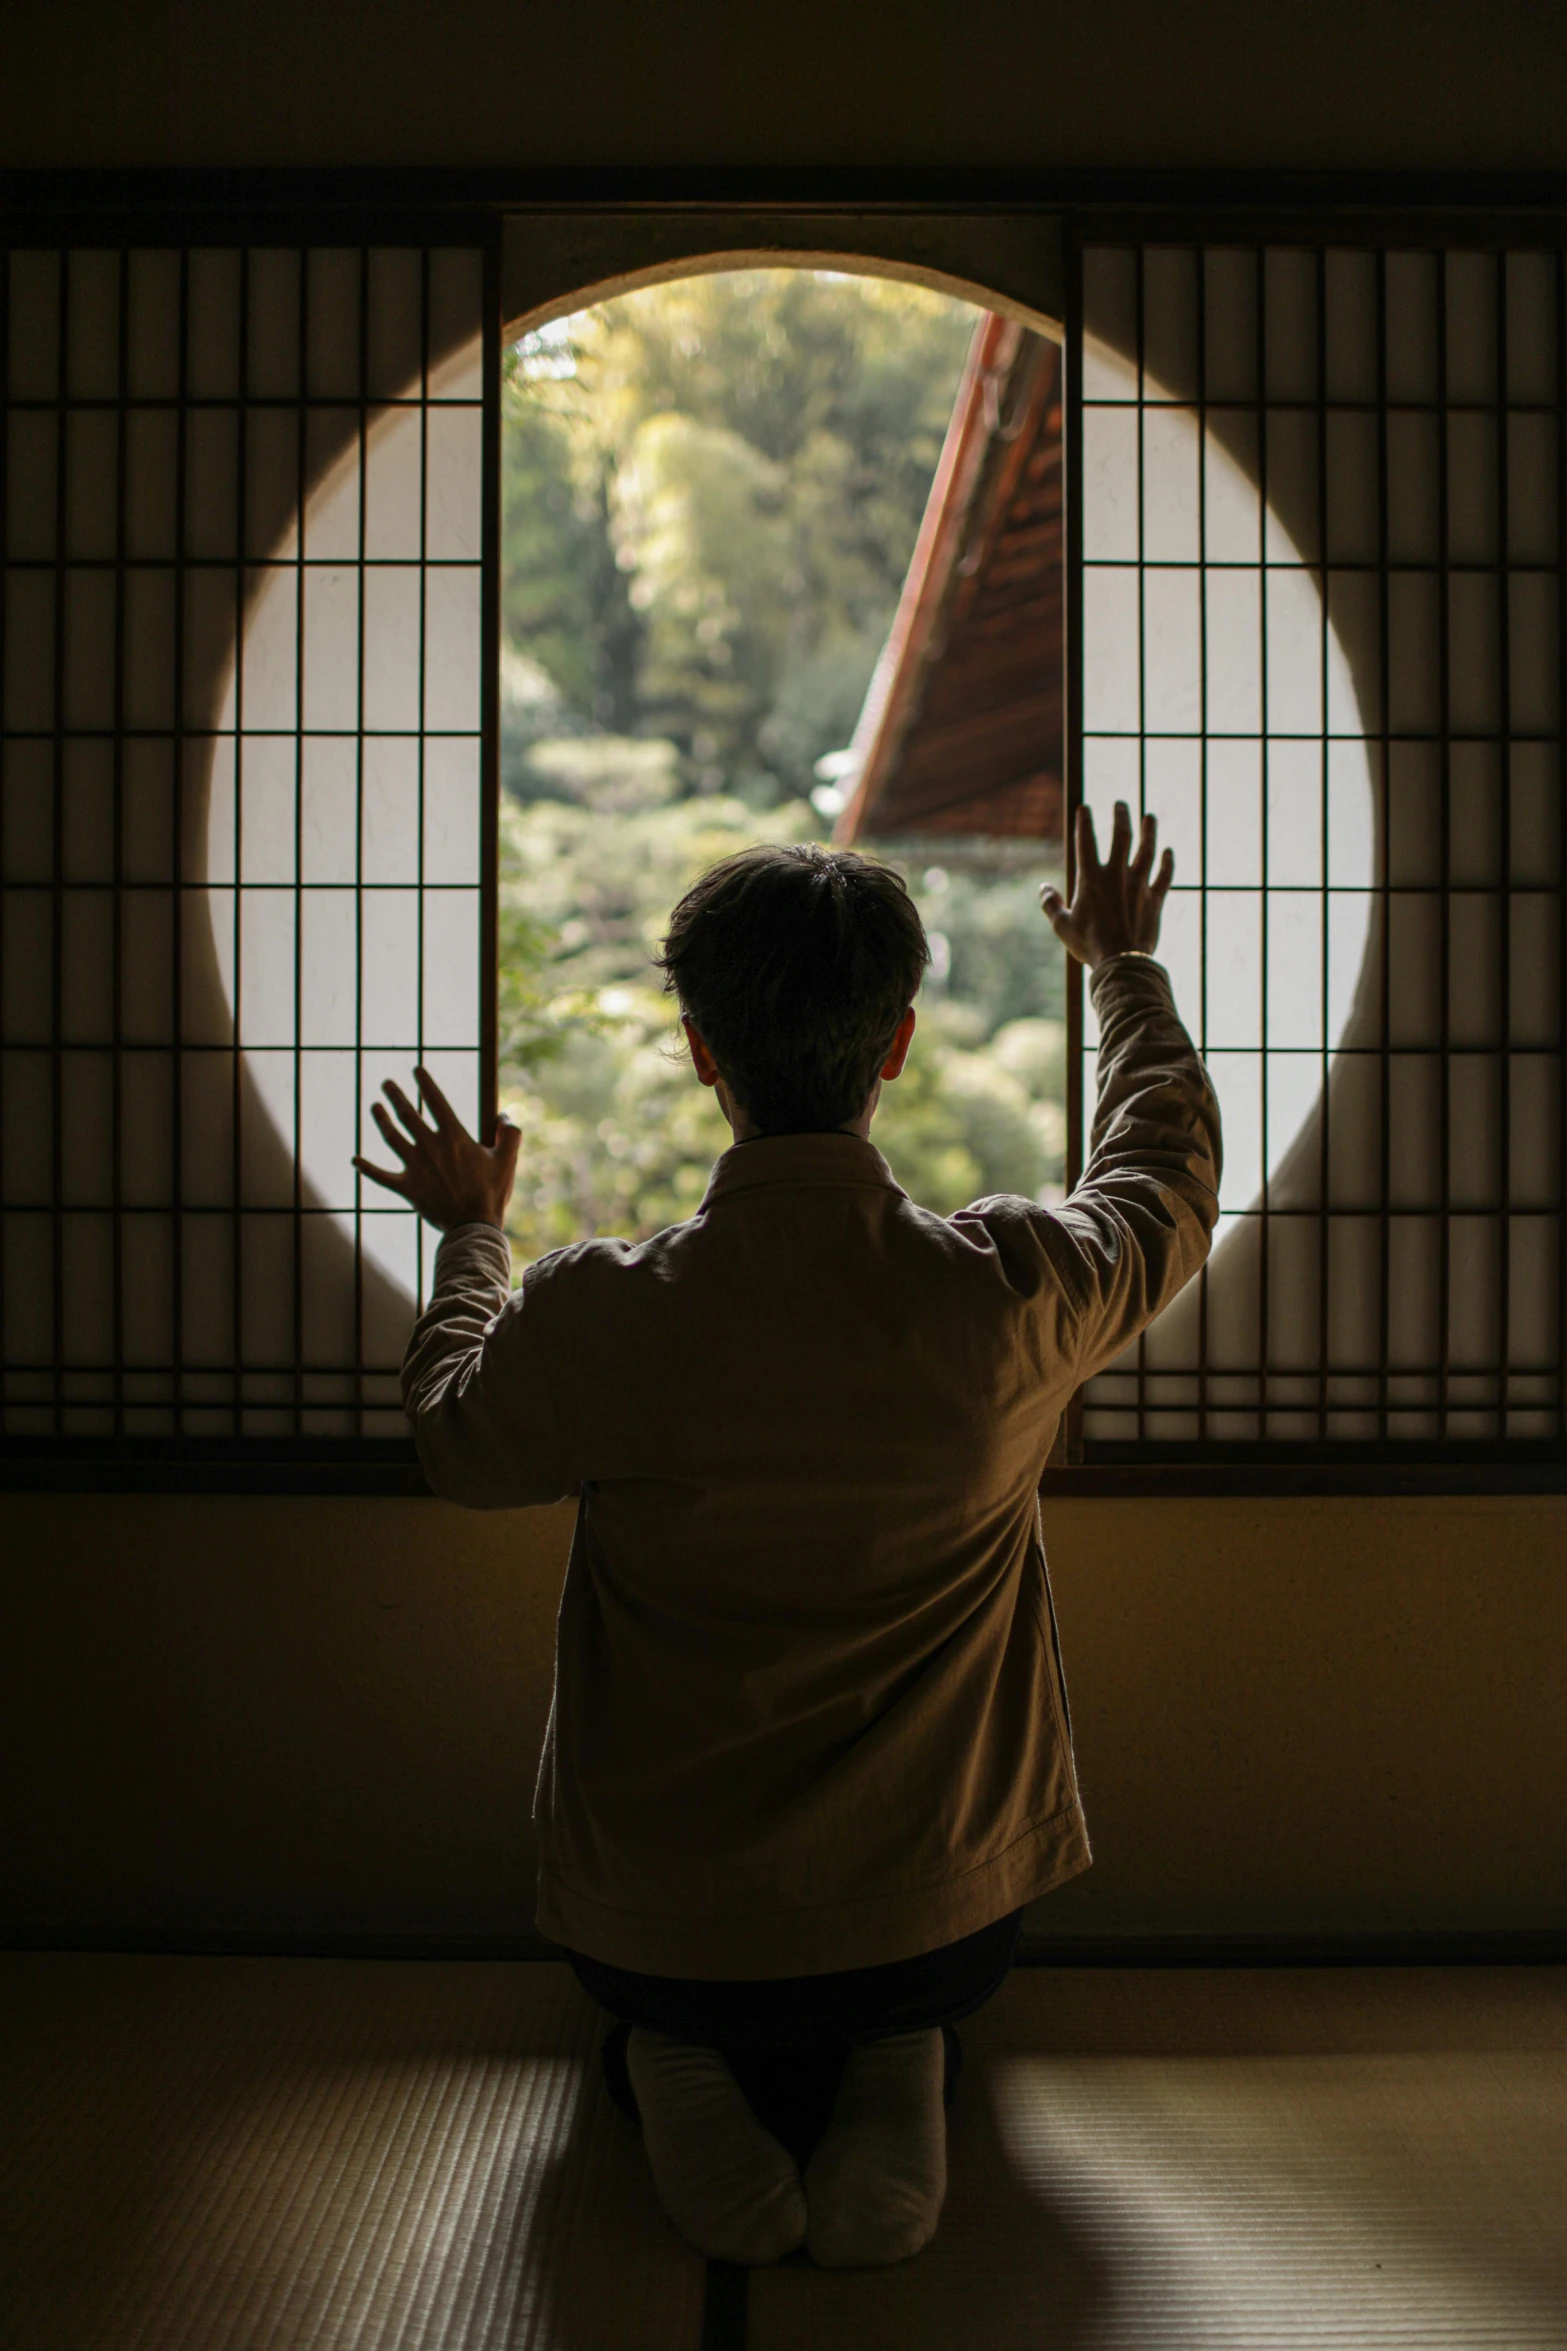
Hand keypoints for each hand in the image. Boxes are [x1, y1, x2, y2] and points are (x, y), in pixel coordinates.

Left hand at [353, 1066, 520, 1232]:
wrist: (473, 1226)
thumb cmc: (491, 1192)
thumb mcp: (508, 1160)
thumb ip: (510, 1133)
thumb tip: (504, 1115)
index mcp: (454, 1137)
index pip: (436, 1102)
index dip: (425, 1084)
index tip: (416, 1070)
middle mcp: (430, 1147)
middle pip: (408, 1115)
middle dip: (396, 1096)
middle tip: (386, 1084)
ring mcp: (415, 1167)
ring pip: (392, 1138)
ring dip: (381, 1120)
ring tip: (374, 1107)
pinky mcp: (407, 1188)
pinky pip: (381, 1176)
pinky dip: (367, 1168)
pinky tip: (355, 1160)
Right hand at [1041, 801, 1173, 970]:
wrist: (1122, 962)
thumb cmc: (1089, 945)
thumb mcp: (1062, 926)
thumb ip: (1051, 904)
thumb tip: (1043, 889)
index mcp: (1091, 879)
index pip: (1086, 841)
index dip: (1085, 821)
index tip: (1085, 807)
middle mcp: (1117, 875)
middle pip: (1121, 836)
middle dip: (1121, 816)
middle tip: (1121, 804)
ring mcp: (1139, 885)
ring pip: (1147, 850)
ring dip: (1149, 831)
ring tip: (1150, 817)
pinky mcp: (1155, 899)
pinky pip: (1164, 875)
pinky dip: (1167, 862)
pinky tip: (1168, 851)